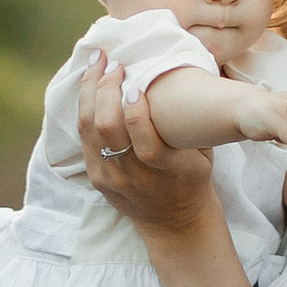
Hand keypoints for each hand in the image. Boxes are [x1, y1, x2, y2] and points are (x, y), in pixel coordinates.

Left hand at [78, 60, 221, 241]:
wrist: (175, 223)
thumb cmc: (193, 179)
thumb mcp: (202, 154)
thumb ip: (190, 122)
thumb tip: (187, 72)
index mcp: (167, 171)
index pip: (145, 144)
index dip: (136, 113)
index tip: (136, 85)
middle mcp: (135, 177)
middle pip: (108, 129)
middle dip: (106, 89)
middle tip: (114, 63)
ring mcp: (111, 179)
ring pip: (89, 129)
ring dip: (90, 91)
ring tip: (96, 64)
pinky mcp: (96, 178)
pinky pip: (84, 137)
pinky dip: (85, 108)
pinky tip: (89, 86)